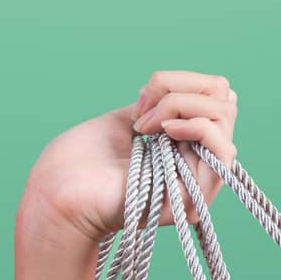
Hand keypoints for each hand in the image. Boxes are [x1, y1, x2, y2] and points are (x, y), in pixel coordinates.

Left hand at [21, 70, 239, 245]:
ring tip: (145, 125)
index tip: (140, 97)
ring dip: (182, 105)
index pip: (214, 96)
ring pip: (224, 119)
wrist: (56, 193)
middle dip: (180, 89)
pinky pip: (222, 150)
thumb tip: (187, 91)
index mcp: (180, 144)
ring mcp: (197, 181)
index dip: (181, 82)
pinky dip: (195, 127)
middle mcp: (195, 162)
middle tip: (140, 112)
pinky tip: (163, 130)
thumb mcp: (125, 119)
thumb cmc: (78, 161)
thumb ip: (160, 106)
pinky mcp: (193, 197)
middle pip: (224, 102)